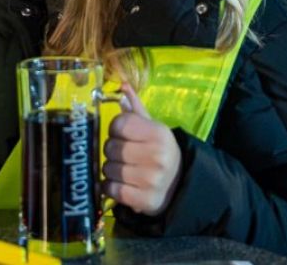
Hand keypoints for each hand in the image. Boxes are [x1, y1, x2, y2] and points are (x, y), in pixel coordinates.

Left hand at [102, 83, 181, 216]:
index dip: (115, 129)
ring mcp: (151, 180)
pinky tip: (121, 185)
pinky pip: (110, 189)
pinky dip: (110, 187)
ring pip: (107, 169)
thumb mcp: (152, 128)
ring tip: (124, 170)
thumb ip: (135, 108)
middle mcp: (157, 156)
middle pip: (110, 147)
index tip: (122, 135)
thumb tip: (122, 86)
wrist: (179, 185)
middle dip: (112, 151)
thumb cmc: (159, 151)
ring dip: (110, 170)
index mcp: (159, 133)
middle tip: (123, 155)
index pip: (118, 124)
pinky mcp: (144, 201)